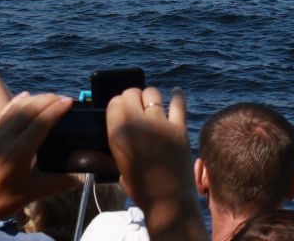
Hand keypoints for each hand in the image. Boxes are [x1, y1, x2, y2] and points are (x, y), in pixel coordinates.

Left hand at [0, 92, 79, 224]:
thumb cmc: (0, 202)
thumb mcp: (30, 195)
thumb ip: (56, 184)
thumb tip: (78, 179)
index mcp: (18, 152)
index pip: (40, 122)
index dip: (56, 109)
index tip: (69, 101)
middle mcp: (5, 139)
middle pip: (29, 110)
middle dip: (47, 100)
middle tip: (62, 98)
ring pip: (15, 108)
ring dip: (33, 99)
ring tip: (48, 97)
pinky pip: (3, 113)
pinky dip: (15, 102)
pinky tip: (23, 97)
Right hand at [106, 87, 202, 240]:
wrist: (168, 202)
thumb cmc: (141, 189)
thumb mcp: (119, 165)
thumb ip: (120, 143)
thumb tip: (124, 127)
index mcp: (117, 133)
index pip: (114, 101)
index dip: (119, 105)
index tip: (123, 109)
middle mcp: (136, 124)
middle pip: (132, 93)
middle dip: (133, 97)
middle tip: (137, 106)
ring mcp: (158, 124)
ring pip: (152, 93)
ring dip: (151, 97)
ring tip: (153, 104)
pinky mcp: (179, 128)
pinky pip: (178, 102)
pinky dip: (176, 95)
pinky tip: (175, 94)